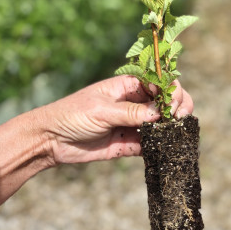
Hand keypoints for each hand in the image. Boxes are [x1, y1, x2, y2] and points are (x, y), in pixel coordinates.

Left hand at [45, 75, 193, 164]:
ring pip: (162, 123)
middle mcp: (134, 103)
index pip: (158, 82)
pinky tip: (168, 147)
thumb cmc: (72, 115)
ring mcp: (133, 123)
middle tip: (178, 118)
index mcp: (127, 86)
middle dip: (178, 106)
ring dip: (173, 127)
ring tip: (177, 132)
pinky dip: (162, 145)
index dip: (170, 90)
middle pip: (165, 101)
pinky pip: (151, 144)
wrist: (52, 140)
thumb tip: (161, 113)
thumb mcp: (102, 110)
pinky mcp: (129, 143)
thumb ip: (131, 112)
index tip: (171, 104)